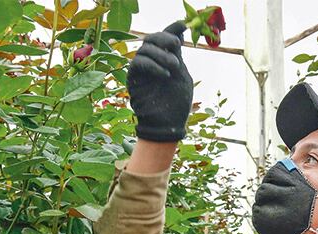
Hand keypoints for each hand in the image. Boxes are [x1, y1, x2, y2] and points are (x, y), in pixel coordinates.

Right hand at [127, 21, 193, 142]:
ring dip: (161, 54)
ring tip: (174, 66)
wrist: (167, 125)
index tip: (184, 24)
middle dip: (164, 38)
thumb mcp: (182, 75)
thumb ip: (178, 55)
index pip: (165, 39)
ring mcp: (141, 70)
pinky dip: (153, 65)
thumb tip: (179, 33)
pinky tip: (165, 74)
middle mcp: (151, 62)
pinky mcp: (133, 78)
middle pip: (151, 39)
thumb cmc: (176, 103)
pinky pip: (139, 63)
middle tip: (176, 45)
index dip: (172, 29)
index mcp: (164, 59)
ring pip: (145, 49)